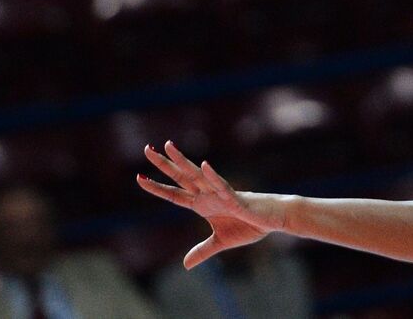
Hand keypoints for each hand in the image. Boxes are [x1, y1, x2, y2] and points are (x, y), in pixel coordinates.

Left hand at [137, 141, 279, 268]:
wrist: (273, 220)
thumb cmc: (249, 225)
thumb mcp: (221, 242)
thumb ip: (203, 250)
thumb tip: (185, 265)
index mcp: (202, 204)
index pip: (174, 195)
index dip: (157, 188)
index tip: (139, 178)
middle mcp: (207, 195)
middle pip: (181, 177)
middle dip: (164, 164)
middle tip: (146, 149)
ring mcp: (220, 194)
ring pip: (197, 175)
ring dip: (183, 161)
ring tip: (169, 147)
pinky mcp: (235, 198)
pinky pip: (222, 186)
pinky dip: (213, 176)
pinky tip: (204, 165)